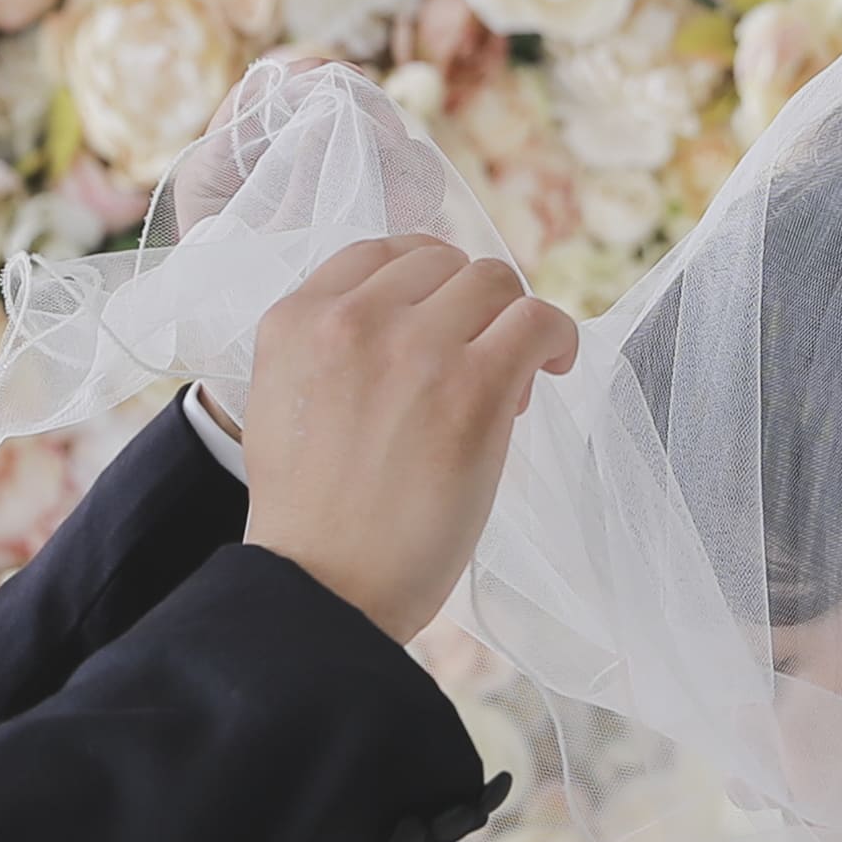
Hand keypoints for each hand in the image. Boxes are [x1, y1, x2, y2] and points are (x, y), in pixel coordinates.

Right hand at [237, 235, 575, 643]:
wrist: (322, 589)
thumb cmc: (312, 520)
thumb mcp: (285, 403)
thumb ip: (329, 349)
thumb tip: (412, 322)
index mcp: (295, 320)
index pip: (379, 252)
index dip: (425, 282)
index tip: (441, 322)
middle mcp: (350, 319)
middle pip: (442, 262)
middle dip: (467, 306)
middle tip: (473, 365)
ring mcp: (414, 348)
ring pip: (492, 280)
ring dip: (509, 320)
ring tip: (510, 377)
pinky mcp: (472, 387)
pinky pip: (536, 320)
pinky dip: (555, 336)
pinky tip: (553, 367)